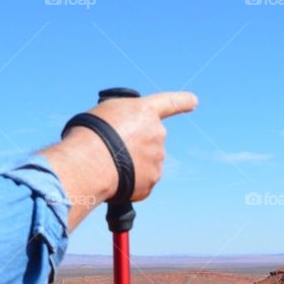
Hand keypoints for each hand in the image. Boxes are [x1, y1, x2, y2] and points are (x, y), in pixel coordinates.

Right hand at [41, 90, 197, 229]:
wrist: (90, 164)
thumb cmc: (89, 135)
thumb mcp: (104, 114)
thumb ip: (122, 120)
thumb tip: (123, 137)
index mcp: (145, 112)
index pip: (170, 103)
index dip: (182, 101)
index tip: (193, 101)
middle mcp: (157, 133)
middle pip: (149, 139)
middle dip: (136, 145)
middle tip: (113, 150)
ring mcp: (157, 158)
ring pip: (146, 162)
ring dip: (131, 164)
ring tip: (109, 165)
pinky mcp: (153, 180)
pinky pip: (142, 181)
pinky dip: (130, 182)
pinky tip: (115, 180)